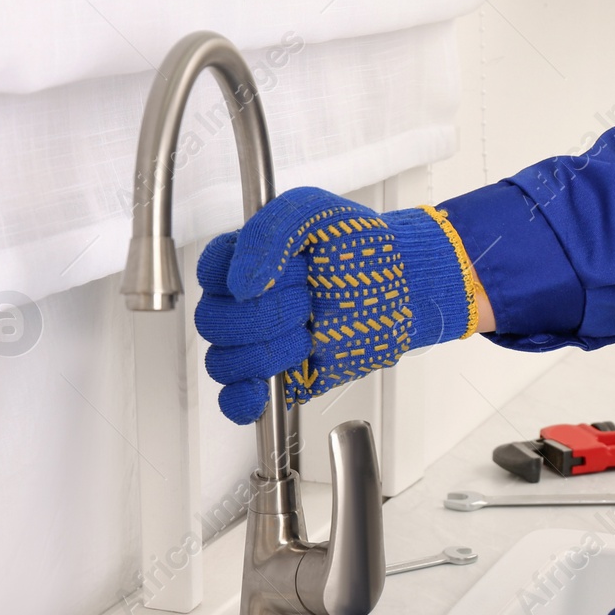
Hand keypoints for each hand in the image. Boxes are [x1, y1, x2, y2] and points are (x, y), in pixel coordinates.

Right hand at [195, 186, 484, 423]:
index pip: (209, 273)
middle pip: (214, 322)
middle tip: (306, 300)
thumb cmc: (363, 248)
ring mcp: (259, 345)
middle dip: (264, 315)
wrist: (404, 287)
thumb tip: (239, 281)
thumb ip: (270, 232)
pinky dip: (241, 401)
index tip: (267, 280)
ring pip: (224, 362)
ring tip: (307, 335)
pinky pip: (235, 401)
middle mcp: (246, 305)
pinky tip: (260, 392)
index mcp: (246, 261)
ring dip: (266, 352)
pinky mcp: (278, 380)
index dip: (233, 279)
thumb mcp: (315, 213)